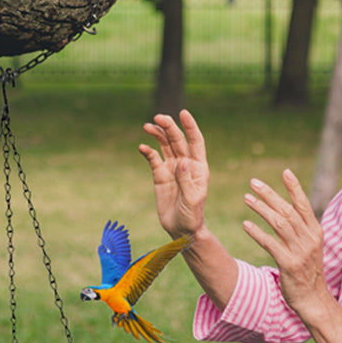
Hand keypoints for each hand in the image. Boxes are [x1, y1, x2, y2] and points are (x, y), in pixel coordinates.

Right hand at [139, 110, 209, 238]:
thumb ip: (187, 180)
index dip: (190, 126)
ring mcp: (172, 168)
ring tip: (147, 126)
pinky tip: (142, 147)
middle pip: (177, 140)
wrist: (181, 229)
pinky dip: (148, 151)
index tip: (183, 113)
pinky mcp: (160, 175)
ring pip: (165, 145)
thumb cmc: (192, 216)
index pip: (196, 141)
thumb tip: (183, 161)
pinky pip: (153, 159)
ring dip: (158, 134)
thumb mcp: (192, 200)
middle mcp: (186, 164)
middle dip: (169, 127)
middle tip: (158, 117)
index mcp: (199, 167)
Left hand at [243, 169, 325, 313]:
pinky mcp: (289, 264)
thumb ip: (300, 227)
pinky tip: (245, 225)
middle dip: (270, 194)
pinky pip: (270, 244)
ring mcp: (300, 251)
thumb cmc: (307, 270)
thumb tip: (286, 207)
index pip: (304, 205)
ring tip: (246, 198)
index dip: (295, 187)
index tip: (285, 172)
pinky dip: (257, 233)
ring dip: (261, 209)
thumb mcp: (310, 245)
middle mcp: (309, 238)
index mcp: (315, 231)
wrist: (313, 299)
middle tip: (253, 182)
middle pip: (287, 211)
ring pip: (279, 224)